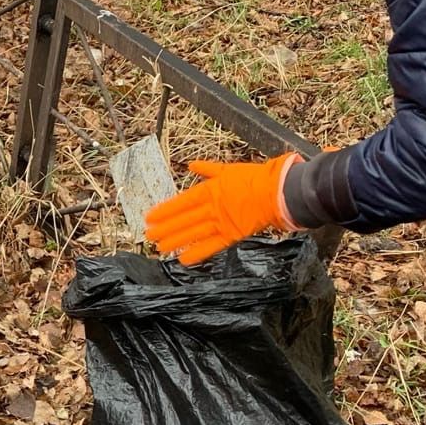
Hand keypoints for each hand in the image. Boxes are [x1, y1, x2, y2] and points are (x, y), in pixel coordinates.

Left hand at [145, 154, 302, 265]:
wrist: (277, 191)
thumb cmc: (255, 177)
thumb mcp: (228, 169)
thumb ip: (208, 170)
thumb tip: (192, 165)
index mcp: (210, 190)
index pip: (181, 202)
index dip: (165, 210)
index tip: (150, 216)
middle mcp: (212, 207)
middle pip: (184, 219)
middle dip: (165, 228)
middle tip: (148, 235)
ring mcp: (221, 222)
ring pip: (193, 233)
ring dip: (176, 241)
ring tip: (160, 248)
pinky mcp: (232, 234)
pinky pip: (212, 245)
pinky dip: (198, 252)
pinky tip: (184, 259)